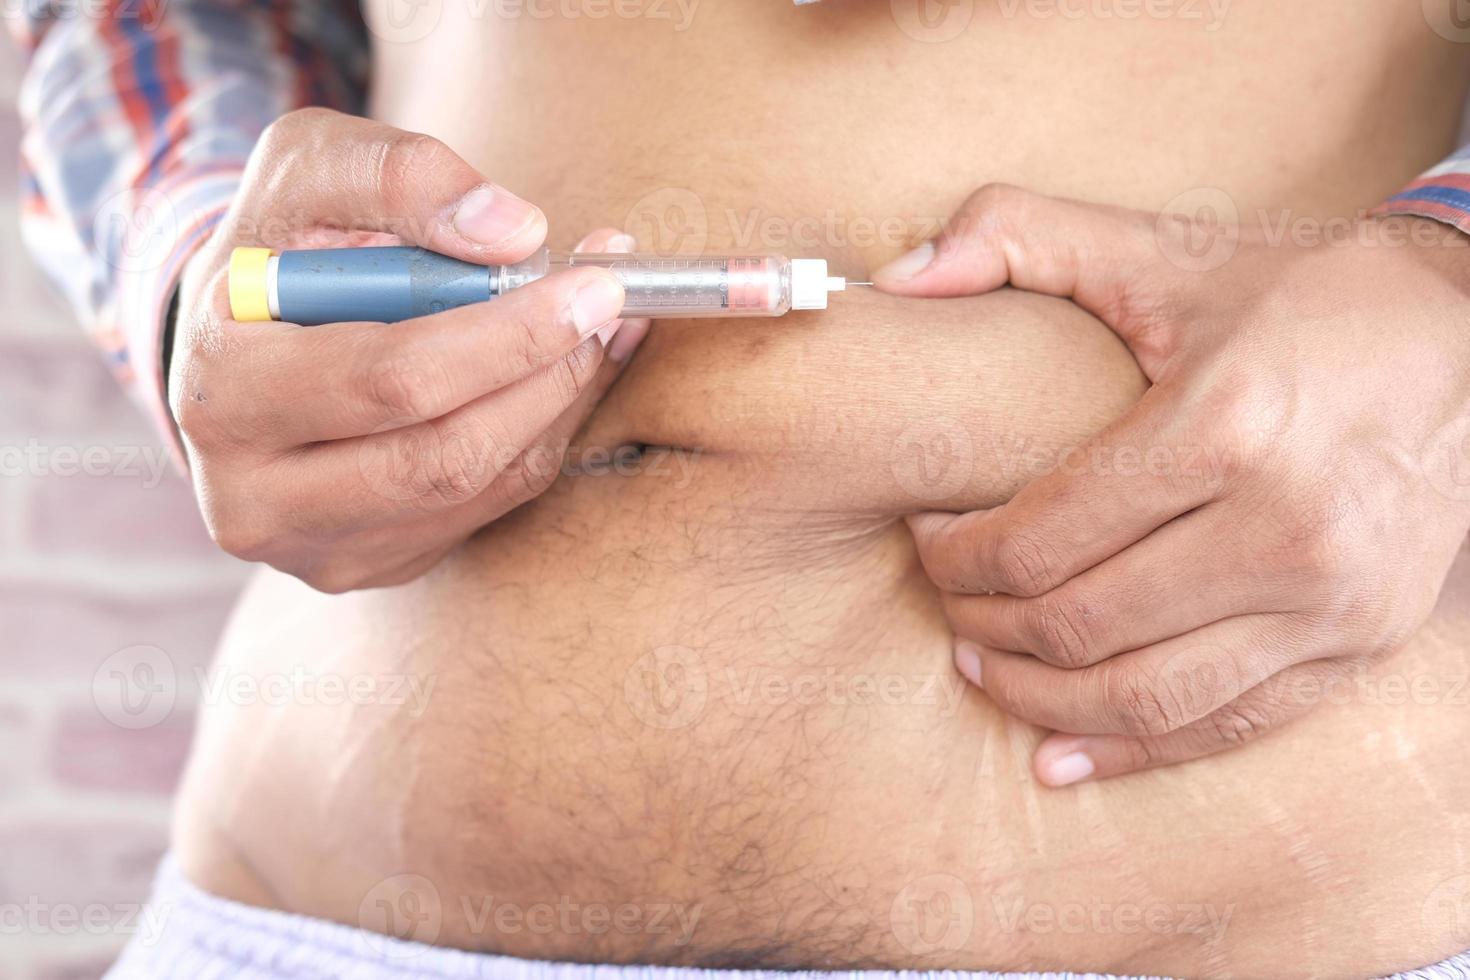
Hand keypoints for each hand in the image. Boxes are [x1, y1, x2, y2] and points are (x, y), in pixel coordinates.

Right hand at [171, 108, 649, 592]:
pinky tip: (564, 372)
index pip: (390, 379)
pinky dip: (542, 434)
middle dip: (548, 373)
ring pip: (476, 487)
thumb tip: (515, 231)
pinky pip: (485, 507)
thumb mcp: (312, 166)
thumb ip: (401, 176)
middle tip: (611, 305)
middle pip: (444, 456)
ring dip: (559, 403)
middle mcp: (253, 493)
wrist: (235, 339)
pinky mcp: (369, 562)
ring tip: (601, 326)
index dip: (505, 334)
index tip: (591, 282)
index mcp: (222, 389)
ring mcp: (313, 544)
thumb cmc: (281, 243)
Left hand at [876, 184, 1469, 783]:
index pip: (1044, 537)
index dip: (958, 554)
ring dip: (1040, 697)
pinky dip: (1134, 752)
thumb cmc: (1298, 293)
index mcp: (1225, 425)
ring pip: (1145, 697)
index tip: (928, 537)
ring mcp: (1335, 599)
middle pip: (1082, 623)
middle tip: (946, 602)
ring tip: (983, 669)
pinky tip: (1060, 753)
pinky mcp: (1363, 642)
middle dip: (984, 624)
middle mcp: (1287, 525)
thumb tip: (891, 277)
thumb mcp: (1159, 248)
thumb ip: (1015, 235)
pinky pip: (1228, 726)